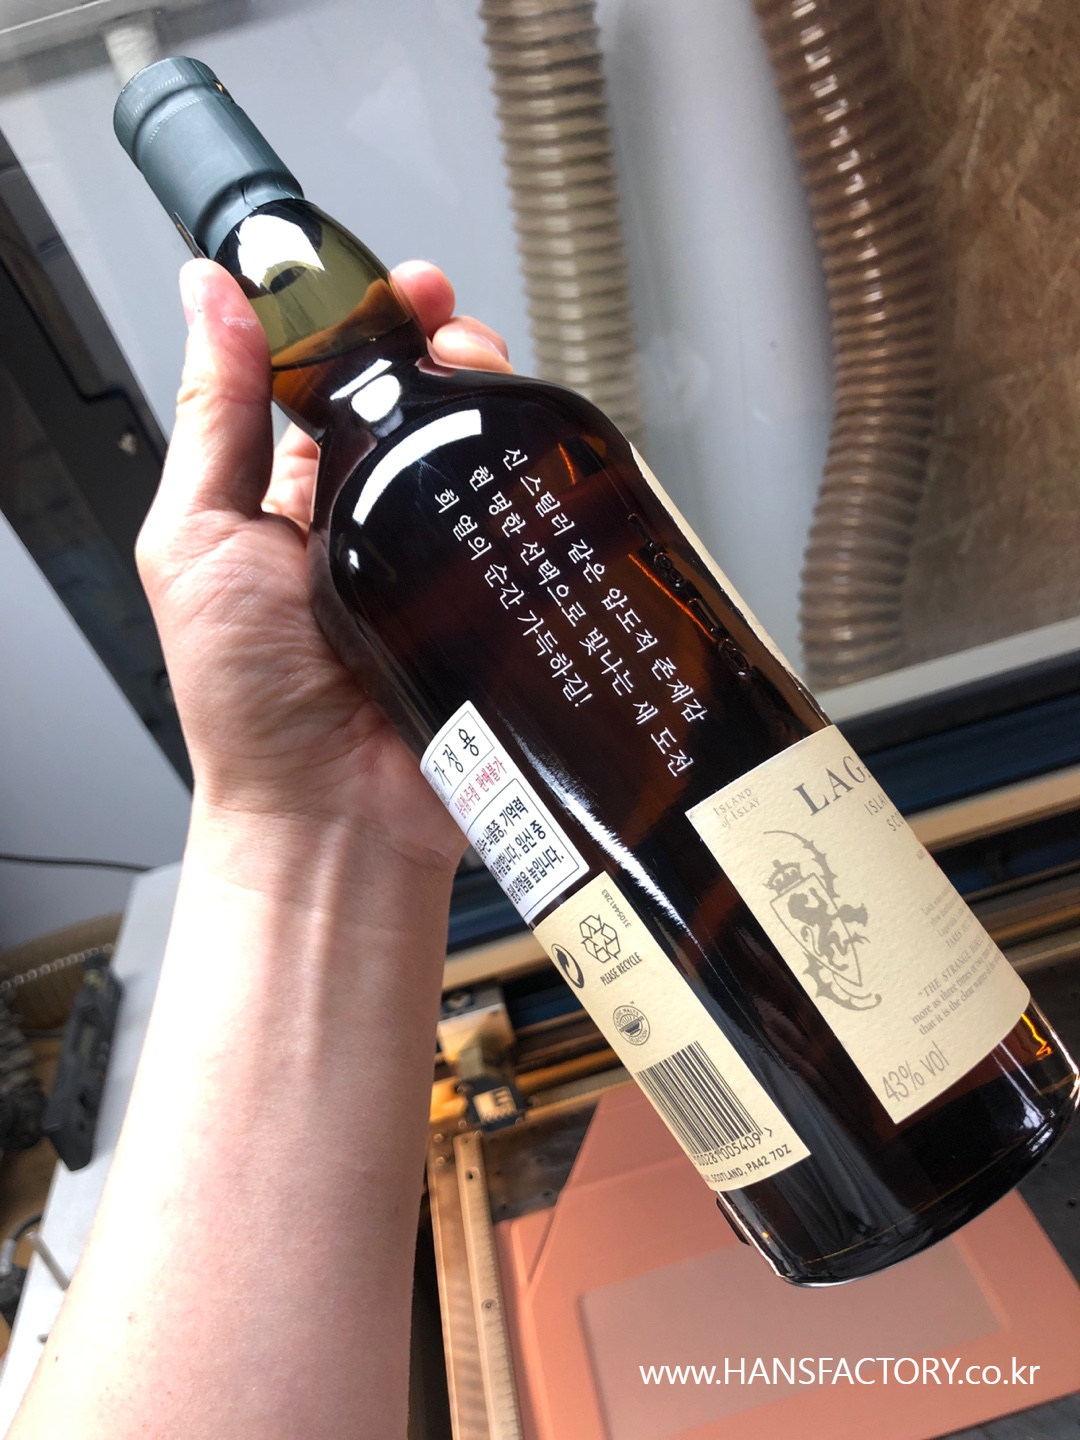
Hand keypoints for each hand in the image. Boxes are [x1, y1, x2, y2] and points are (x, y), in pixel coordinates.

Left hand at [137, 258, 511, 870]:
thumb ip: (212, 419)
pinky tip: (535, 452)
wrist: (332, 817)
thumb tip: (207, 295)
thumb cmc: (249, 703)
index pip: (331, 382)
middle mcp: (368, 521)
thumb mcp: (197, 541)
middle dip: (441, 348)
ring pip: (477, 452)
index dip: (361, 321)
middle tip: (453, 334)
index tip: (390, 284)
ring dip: (489, 399)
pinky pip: (527, 528)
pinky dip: (537, 482)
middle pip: (418, 405)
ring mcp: (436, 560)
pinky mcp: (494, 601)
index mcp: (290, 500)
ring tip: (486, 382)